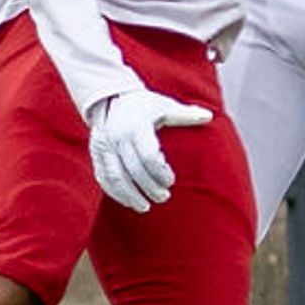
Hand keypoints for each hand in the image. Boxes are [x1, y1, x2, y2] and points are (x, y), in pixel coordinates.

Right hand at [84, 90, 211, 212]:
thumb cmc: (146, 106)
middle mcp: (116, 136)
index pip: (148, 156)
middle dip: (149, 188)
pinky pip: (102, 177)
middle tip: (164, 197)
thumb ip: (185, 114)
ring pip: (115, 177)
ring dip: (130, 195)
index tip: (171, 181)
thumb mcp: (165, 106)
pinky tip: (128, 201)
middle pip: (133, 170)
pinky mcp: (95, 153)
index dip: (160, 172)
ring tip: (144, 206)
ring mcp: (103, 145)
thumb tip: (209, 116)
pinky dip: (114, 192)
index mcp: (135, 126)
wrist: (112, 98)